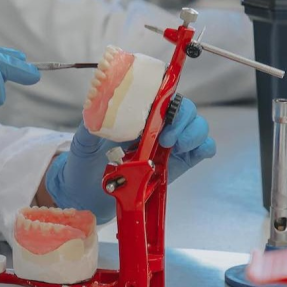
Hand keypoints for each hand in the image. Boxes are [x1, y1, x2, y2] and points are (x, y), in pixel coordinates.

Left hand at [45, 97, 216, 222]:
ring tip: (173, 146)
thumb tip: (98, 108)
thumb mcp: (84, 141)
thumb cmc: (85, 163)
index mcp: (134, 114)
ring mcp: (168, 144)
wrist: (88, 193)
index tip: (161, 108)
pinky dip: (203, 147)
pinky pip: (202, 149)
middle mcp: (155, 125)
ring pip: (196, 126)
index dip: (168, 94)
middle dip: (182, 118)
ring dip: (192, 132)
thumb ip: (92, 124)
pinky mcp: (178, 163)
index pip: (161, 93)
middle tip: (165, 137)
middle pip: (183, 108)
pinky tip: (187, 153)